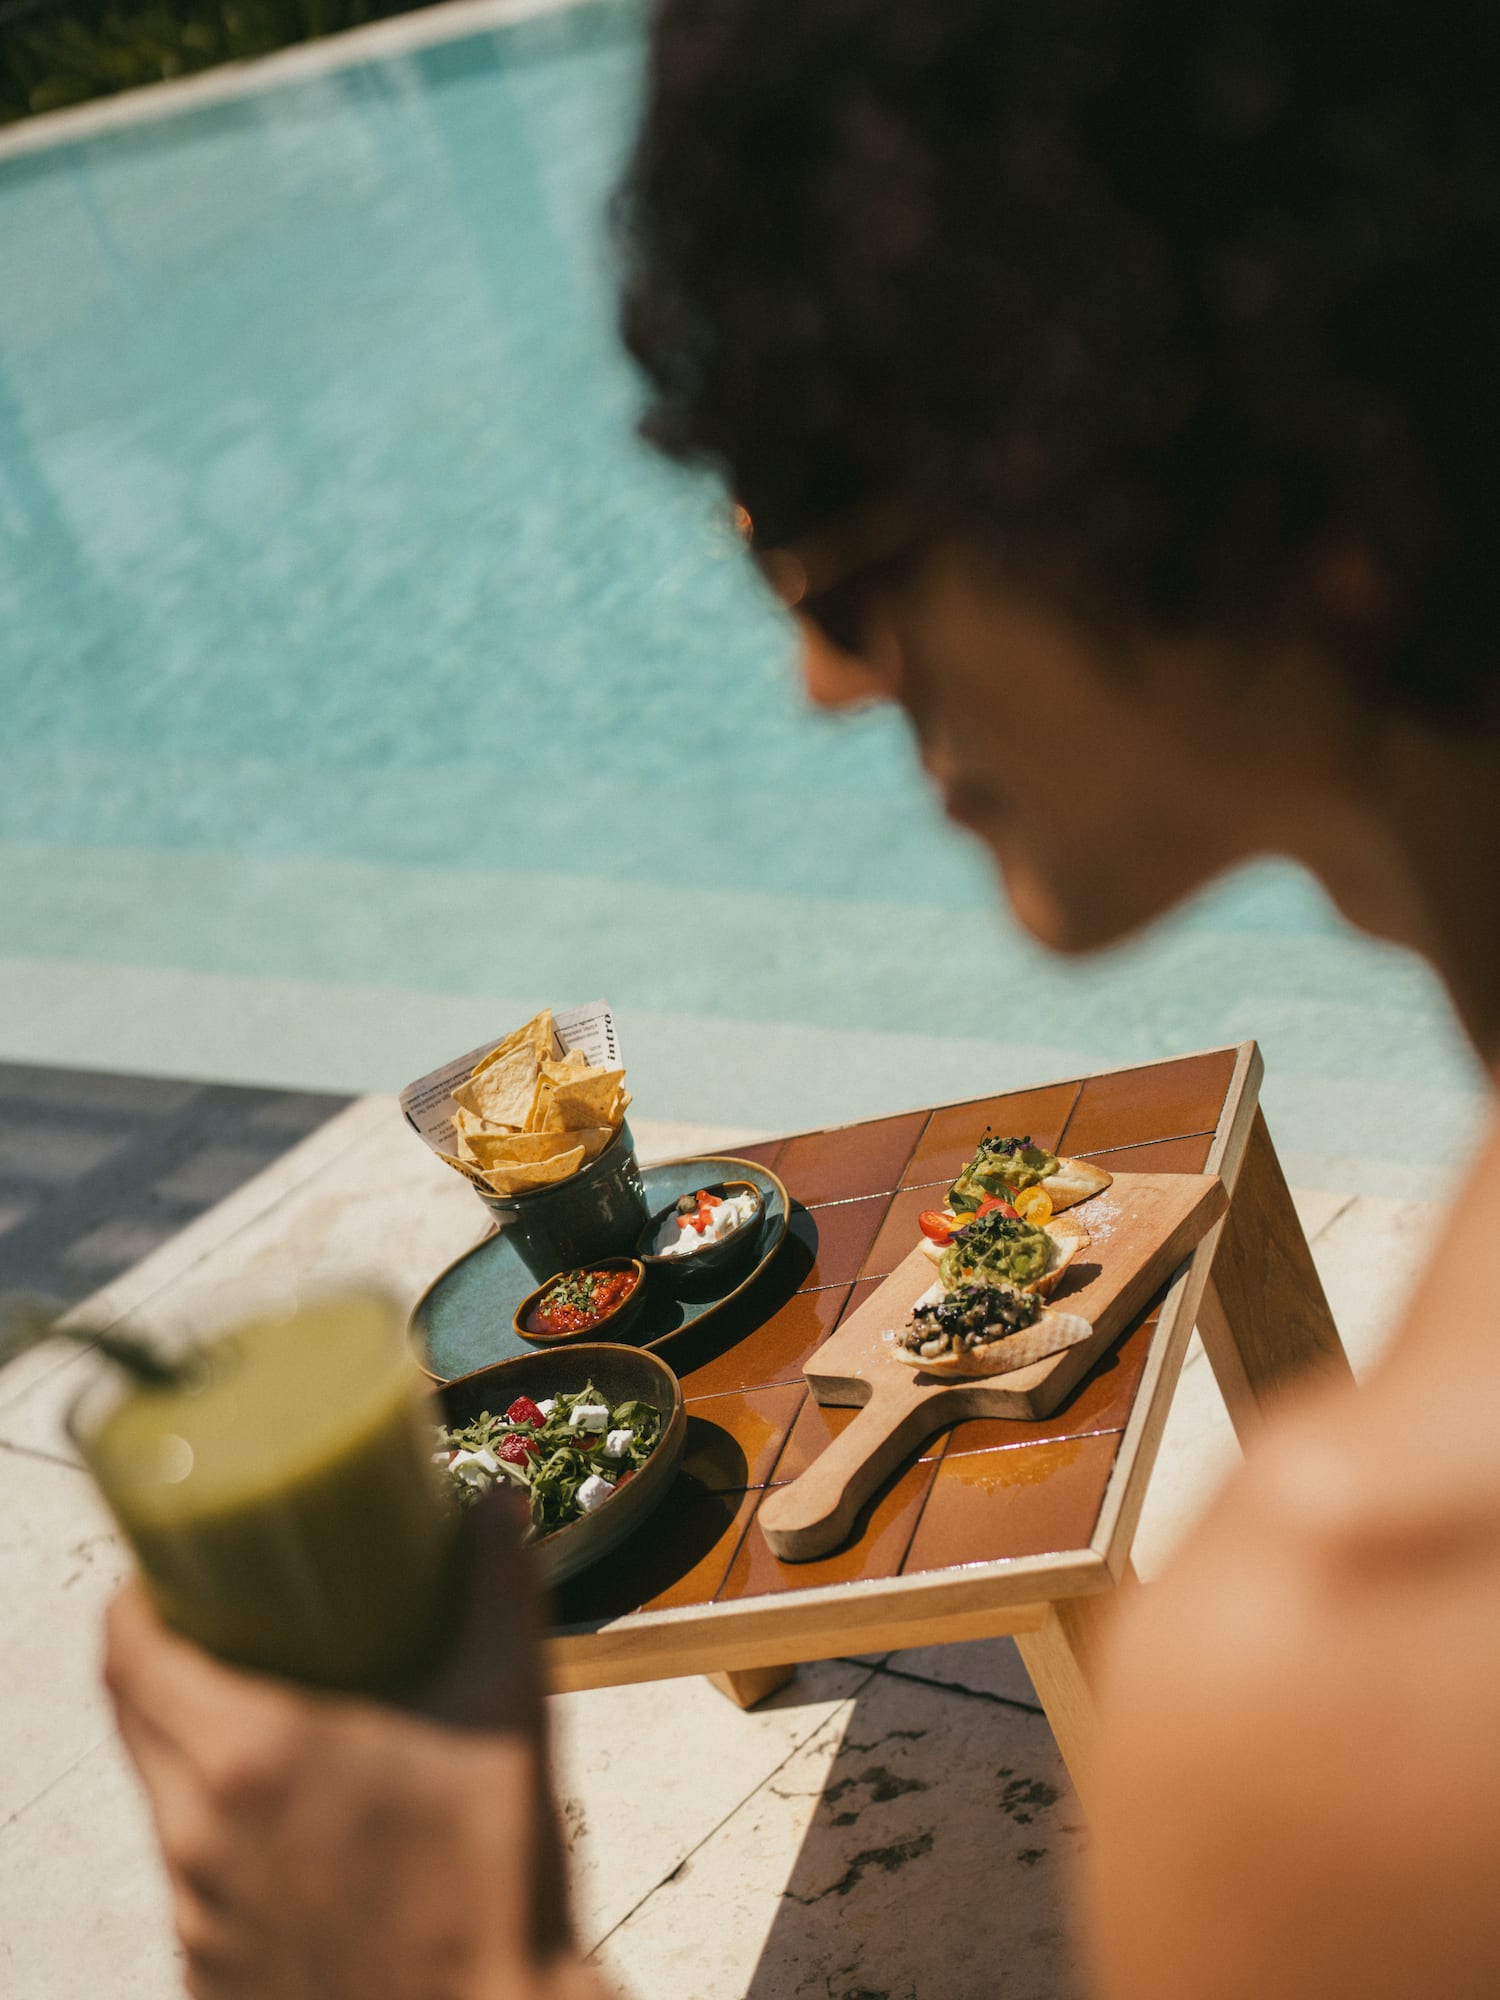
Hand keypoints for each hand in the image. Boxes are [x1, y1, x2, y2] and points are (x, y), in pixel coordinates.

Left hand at [104, 1497, 605, 1999]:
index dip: (134, 1598)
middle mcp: (199, 1834)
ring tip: (273, 1709)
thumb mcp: (507, 1705)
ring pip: (162, 1794)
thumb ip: (499, 1586)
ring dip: (195, 1741)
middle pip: (131, 1713)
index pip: (125, 1652)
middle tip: (228, 1616)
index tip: (168, 1568)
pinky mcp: (211, 1969)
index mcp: (248, 1758)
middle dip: (166, 1655)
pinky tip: (294, 1817)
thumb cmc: (493, 1881)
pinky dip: (221, 1824)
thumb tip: (493, 1506)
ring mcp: (198, 1911)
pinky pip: (192, 1871)